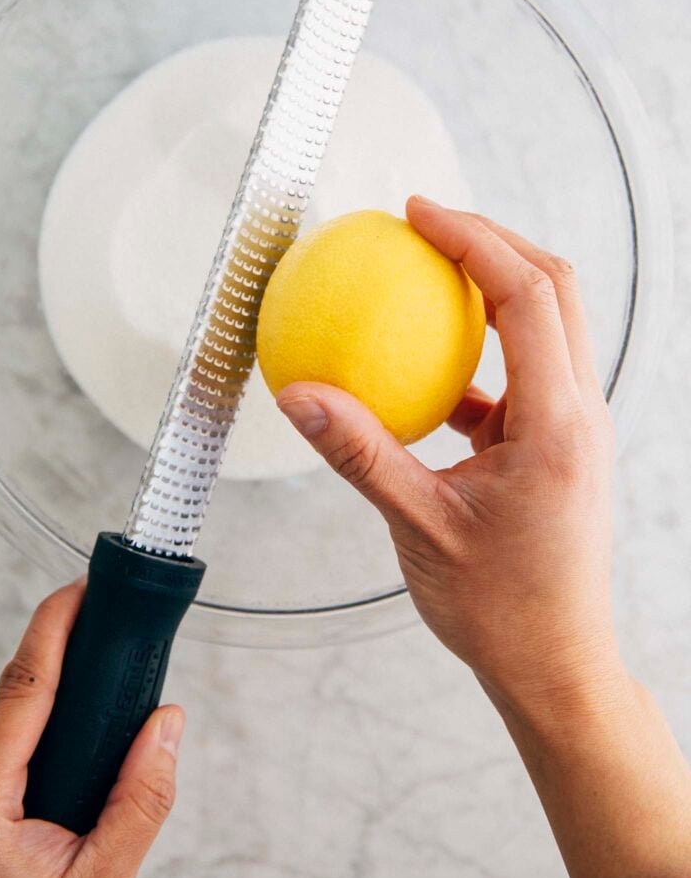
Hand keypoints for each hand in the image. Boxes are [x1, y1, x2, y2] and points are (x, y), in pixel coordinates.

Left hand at [0, 580, 183, 877]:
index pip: (23, 691)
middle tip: (111, 608)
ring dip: (72, 685)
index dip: (53, 629)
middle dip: (67, 644)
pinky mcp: (0, 806)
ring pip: (28, 721)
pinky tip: (101, 720)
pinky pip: (35, 748)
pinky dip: (71, 721)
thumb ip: (139, 804)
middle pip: (24, 694)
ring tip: (116, 657)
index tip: (83, 588)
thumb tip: (166, 725)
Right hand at [277, 200, 690, 877]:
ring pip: (546, 324)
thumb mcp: (417, 527)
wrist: (555, 665)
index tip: (419, 212)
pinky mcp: (555, 443)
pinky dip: (477, 352)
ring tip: (426, 271)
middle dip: (493, 240)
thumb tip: (298, 393)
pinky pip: (520, 374)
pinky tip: (423, 365)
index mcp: (557, 424)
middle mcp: (579, 413)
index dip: (474, 239)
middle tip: (424, 221)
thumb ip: (358, 453)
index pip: (527, 296)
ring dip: (492, 287)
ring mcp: (572, 426)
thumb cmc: (500, 609)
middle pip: (554, 288)